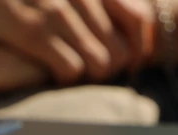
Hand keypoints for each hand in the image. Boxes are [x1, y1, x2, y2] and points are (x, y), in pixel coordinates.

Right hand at [0, 0, 153, 83]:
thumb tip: (132, 19)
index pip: (138, 17)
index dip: (141, 43)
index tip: (135, 56)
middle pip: (120, 48)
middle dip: (115, 65)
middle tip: (103, 71)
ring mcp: (59, 13)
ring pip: (100, 62)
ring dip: (93, 74)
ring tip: (79, 71)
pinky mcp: (36, 33)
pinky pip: (71, 70)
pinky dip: (69, 77)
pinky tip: (57, 72)